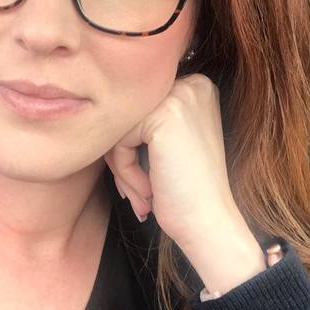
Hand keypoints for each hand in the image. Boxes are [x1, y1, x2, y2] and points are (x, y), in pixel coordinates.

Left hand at [104, 74, 265, 292]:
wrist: (210, 225)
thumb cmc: (186, 191)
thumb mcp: (169, 142)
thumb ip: (144, 119)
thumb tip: (100, 112)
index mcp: (196, 87)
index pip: (139, 108)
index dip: (132, 145)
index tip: (145, 178)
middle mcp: (192, 84)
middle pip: (128, 114)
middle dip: (123, 156)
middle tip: (137, 192)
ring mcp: (180, 96)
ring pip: (120, 126)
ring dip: (122, 167)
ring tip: (141, 195)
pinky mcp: (165, 115)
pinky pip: (120, 139)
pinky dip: (124, 170)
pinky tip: (148, 191)